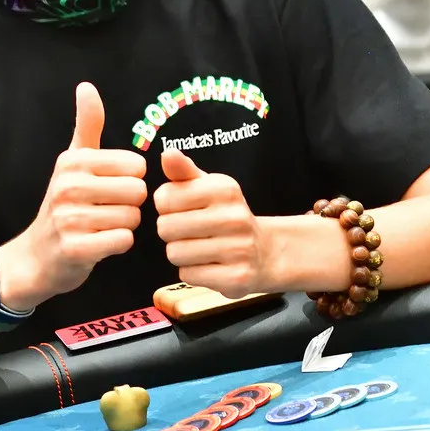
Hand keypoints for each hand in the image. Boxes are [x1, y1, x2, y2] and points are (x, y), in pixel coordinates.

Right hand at [0, 83, 147, 311]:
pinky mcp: (75, 248)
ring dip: (124, 226)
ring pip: (133, 218)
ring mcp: (69, 219)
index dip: (131, 180)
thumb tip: (87, 86)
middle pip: (138, 192)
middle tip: (107, 210)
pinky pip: (123, 241)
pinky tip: (101, 243)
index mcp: (73, 161)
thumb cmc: (64, 204)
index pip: (137, 166)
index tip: (109, 188)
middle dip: (130, 205)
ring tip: (102, 226)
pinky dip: (119, 244)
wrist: (38, 255)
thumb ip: (88, 124)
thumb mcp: (73, 161)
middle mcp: (69, 186)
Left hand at [154, 148, 268, 297]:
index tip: (182, 209)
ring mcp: (237, 248)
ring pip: (175, 253)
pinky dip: (192, 272)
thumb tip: (167, 154)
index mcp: (223, 189)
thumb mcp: (208, 187)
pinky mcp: (236, 277)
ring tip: (199, 248)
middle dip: (171, 232)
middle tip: (190, 232)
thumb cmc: (226, 216)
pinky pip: (188, 275)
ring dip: (181, 254)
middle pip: (165, 228)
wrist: (265, 252)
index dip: (166, 206)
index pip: (164, 198)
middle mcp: (233, 216)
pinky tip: (209, 265)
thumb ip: (183, 171)